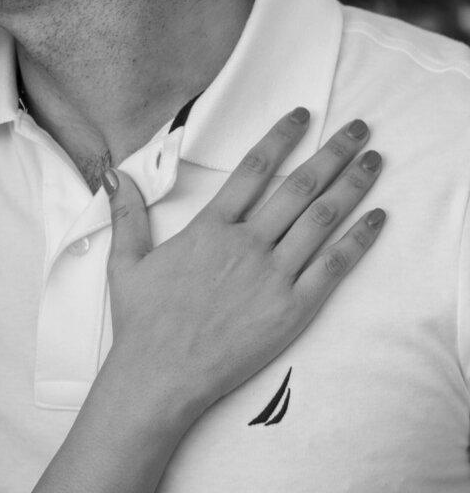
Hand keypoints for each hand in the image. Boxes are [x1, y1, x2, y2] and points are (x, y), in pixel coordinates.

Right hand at [104, 109, 383, 426]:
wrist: (161, 375)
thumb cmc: (143, 322)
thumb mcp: (126, 263)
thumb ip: (127, 214)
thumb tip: (115, 174)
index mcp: (210, 228)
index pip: (254, 169)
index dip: (281, 138)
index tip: (303, 117)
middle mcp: (246, 244)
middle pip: (299, 187)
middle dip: (333, 153)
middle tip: (360, 129)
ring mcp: (273, 276)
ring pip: (322, 219)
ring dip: (353, 186)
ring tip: (373, 162)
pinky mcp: (293, 308)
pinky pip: (334, 266)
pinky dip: (359, 240)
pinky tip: (377, 219)